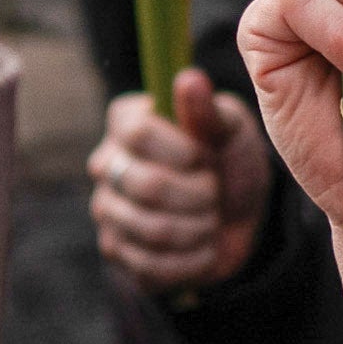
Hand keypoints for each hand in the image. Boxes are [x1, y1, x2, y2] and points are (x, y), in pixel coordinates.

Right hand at [88, 70, 265, 301]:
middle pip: (145, 184)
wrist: (235, 219)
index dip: (181, 151)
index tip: (205, 157)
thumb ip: (209, 111)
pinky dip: (191, 260)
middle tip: (214, 192)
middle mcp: (107, 162)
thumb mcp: (232, 131)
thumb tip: (189, 78)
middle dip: (197, 195)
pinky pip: (150, 265)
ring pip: (151, 228)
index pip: (137, 133)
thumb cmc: (229, 162)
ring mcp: (107, 209)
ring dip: (198, 228)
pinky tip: (203, 247)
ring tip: (211, 219)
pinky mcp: (116, 250)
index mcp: (128, 122)